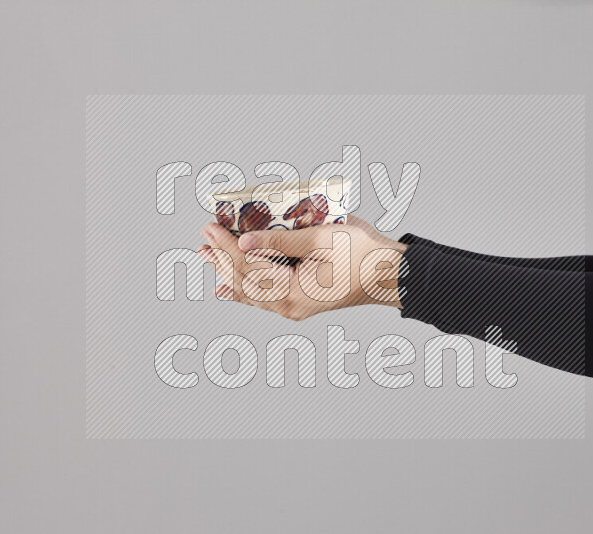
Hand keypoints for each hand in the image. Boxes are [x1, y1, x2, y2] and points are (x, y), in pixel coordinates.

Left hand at [198, 216, 408, 320]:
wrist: (389, 276)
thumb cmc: (363, 255)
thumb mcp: (322, 239)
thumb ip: (281, 240)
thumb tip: (246, 240)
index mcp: (293, 292)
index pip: (249, 267)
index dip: (227, 246)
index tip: (211, 227)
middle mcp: (289, 306)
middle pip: (244, 282)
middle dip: (221, 258)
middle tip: (203, 236)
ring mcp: (294, 307)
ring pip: (251, 291)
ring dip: (227, 271)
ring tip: (207, 255)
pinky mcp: (300, 302)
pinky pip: (264, 298)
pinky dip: (243, 290)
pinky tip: (227, 287)